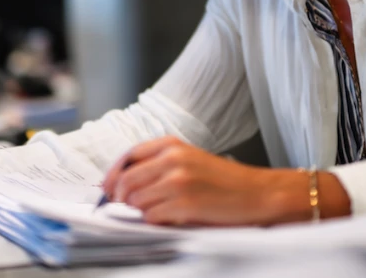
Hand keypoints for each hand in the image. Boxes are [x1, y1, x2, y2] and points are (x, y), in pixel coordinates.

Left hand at [102, 136, 349, 225]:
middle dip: (119, 197)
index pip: (128, 156)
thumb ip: (159, 164)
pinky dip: (154, 220)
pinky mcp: (184, 204)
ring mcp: (177, 181)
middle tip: (123, 206)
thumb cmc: (224, 180)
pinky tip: (168, 219)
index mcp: (171, 144)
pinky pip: (151, 216)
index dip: (112, 174)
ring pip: (136, 200)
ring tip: (155, 211)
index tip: (107, 188)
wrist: (258, 193)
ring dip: (139, 210)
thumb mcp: (189, 159)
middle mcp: (171, 159)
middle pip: (126, 180)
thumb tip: (123, 182)